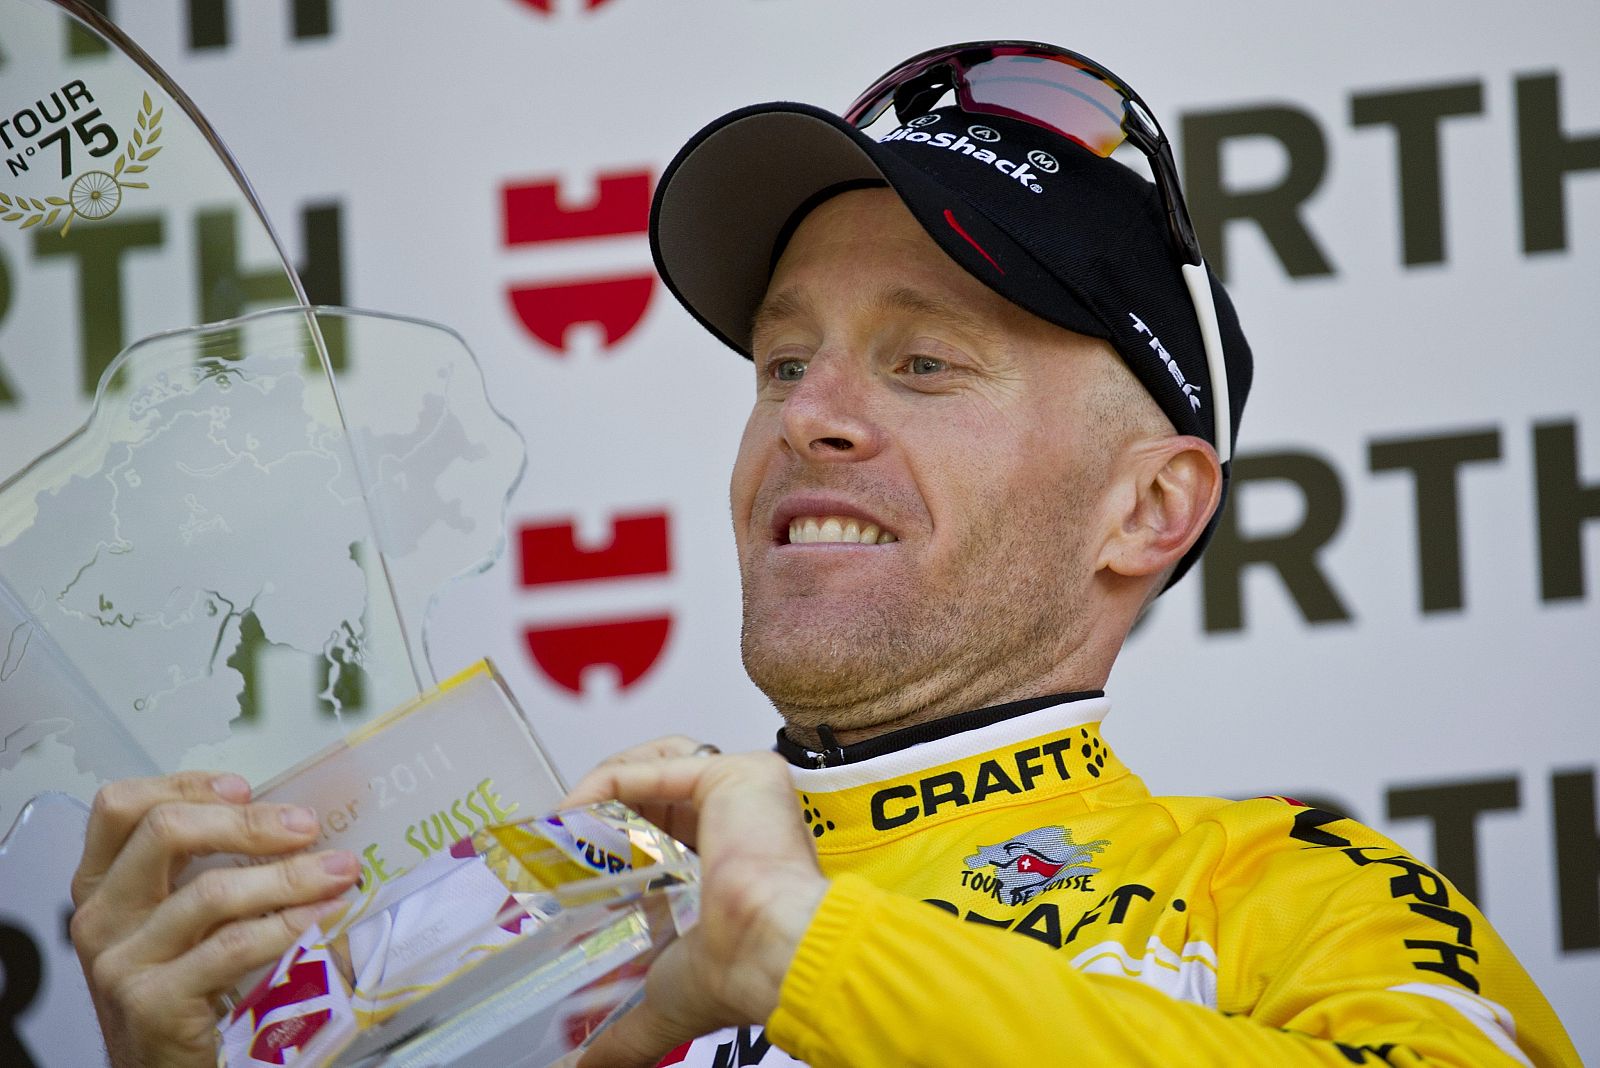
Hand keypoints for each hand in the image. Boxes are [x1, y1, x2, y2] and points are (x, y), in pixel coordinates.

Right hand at [69, 771, 359, 1066]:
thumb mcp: (182, 919)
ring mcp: (121, 962)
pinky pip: (231, 947)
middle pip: (164, 833)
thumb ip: (208, 869)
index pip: (121, 807)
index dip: (185, 785)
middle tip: (306, 826)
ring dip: (287, 876)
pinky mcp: (152, 1002)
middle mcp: (101, 918)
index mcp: (102, 885)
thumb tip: (291, 821)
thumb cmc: (181, 987)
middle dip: (248, 822)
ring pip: (209, 891)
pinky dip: (287, 924)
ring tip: (337, 870)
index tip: (245, 788)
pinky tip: (322, 914)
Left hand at [562, 749, 826, 1067]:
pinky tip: (573, 812)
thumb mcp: (661, 999)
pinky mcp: (737, 774)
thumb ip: (621, 1033)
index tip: (565, 866)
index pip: (660, 834)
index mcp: (728, 863)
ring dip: (600, 792)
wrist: (769, 952)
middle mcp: (738, 821)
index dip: (610, 844)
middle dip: (600, 815)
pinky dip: (605, 783)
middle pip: (654, 794)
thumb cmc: (734, 972)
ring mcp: (741, 793)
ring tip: (564, 826)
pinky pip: (656, 766)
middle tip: (556, 845)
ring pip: (655, 764)